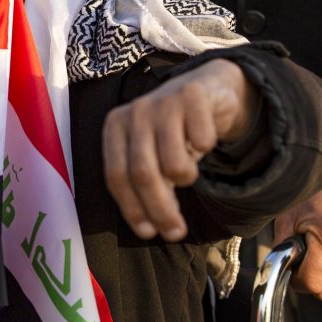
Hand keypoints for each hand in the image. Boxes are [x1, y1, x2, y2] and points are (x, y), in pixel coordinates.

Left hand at [103, 59, 258, 241]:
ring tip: (188, 176)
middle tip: (175, 232)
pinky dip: (206, 149)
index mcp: (115, 127)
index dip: (132, 208)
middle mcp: (135, 112)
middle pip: (143, 174)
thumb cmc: (171, 131)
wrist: (205, 88)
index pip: (116, 176)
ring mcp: (163, 101)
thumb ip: (142, 183)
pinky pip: (202, 140)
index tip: (149, 233)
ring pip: (172, 163)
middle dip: (160, 210)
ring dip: (184, 180)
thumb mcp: (149, 152)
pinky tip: (204, 142)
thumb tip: (149, 229)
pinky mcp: (193, 95)